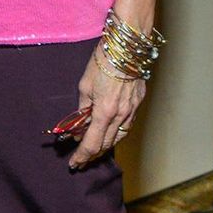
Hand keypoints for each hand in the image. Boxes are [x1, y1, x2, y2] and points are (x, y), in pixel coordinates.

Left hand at [67, 47, 144, 169]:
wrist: (126, 49)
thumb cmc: (102, 62)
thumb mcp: (85, 84)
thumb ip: (83, 107)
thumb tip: (81, 122)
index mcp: (105, 112)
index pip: (92, 143)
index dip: (82, 155)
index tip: (74, 164)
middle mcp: (121, 115)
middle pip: (107, 144)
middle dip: (92, 154)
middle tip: (81, 160)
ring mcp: (132, 110)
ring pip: (119, 137)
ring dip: (106, 146)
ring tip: (94, 150)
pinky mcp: (138, 104)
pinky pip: (127, 126)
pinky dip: (117, 133)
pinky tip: (110, 133)